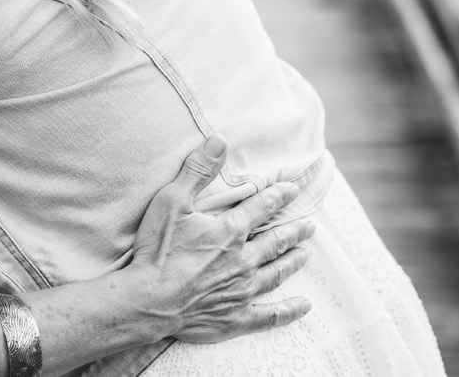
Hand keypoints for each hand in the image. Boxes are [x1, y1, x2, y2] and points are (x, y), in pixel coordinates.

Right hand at [126, 135, 314, 342]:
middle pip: (275, 241)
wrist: (148, 301)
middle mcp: (244, 259)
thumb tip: (219, 140)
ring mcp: (242, 290)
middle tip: (309, 225)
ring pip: (277, 273)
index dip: (277, 196)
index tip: (292, 189)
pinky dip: (288, 310)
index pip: (261, 207)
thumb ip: (198, 170)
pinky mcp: (236, 317)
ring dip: (293, 262)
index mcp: (230, 231)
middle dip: (294, 230)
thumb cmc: (157, 250)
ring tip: (306, 254)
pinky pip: (270, 315)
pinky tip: (303, 307)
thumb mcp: (172, 201)